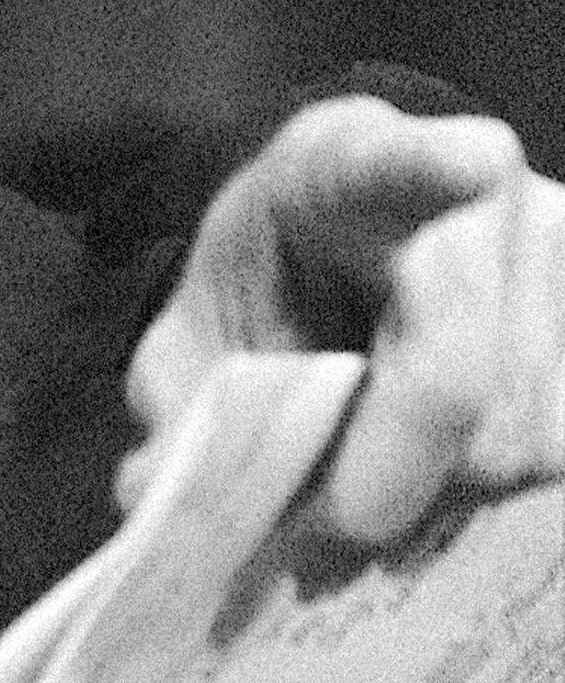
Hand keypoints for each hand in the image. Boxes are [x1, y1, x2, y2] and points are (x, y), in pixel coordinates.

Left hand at [120, 95, 564, 542]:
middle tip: (328, 521)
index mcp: (347, 165)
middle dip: (386, 477)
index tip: (465, 168)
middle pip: (462, 377)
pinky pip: (564, 456)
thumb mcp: (198, 329)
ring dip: (450, 497)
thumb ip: (178, 402)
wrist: (342, 244)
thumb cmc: (270, 284)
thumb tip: (157, 494)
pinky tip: (445, 478)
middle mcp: (481, 190)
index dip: (434, 166)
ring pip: (533, 438)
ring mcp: (558, 248)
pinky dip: (504, 498)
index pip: (402, 160)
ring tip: (380, 486)